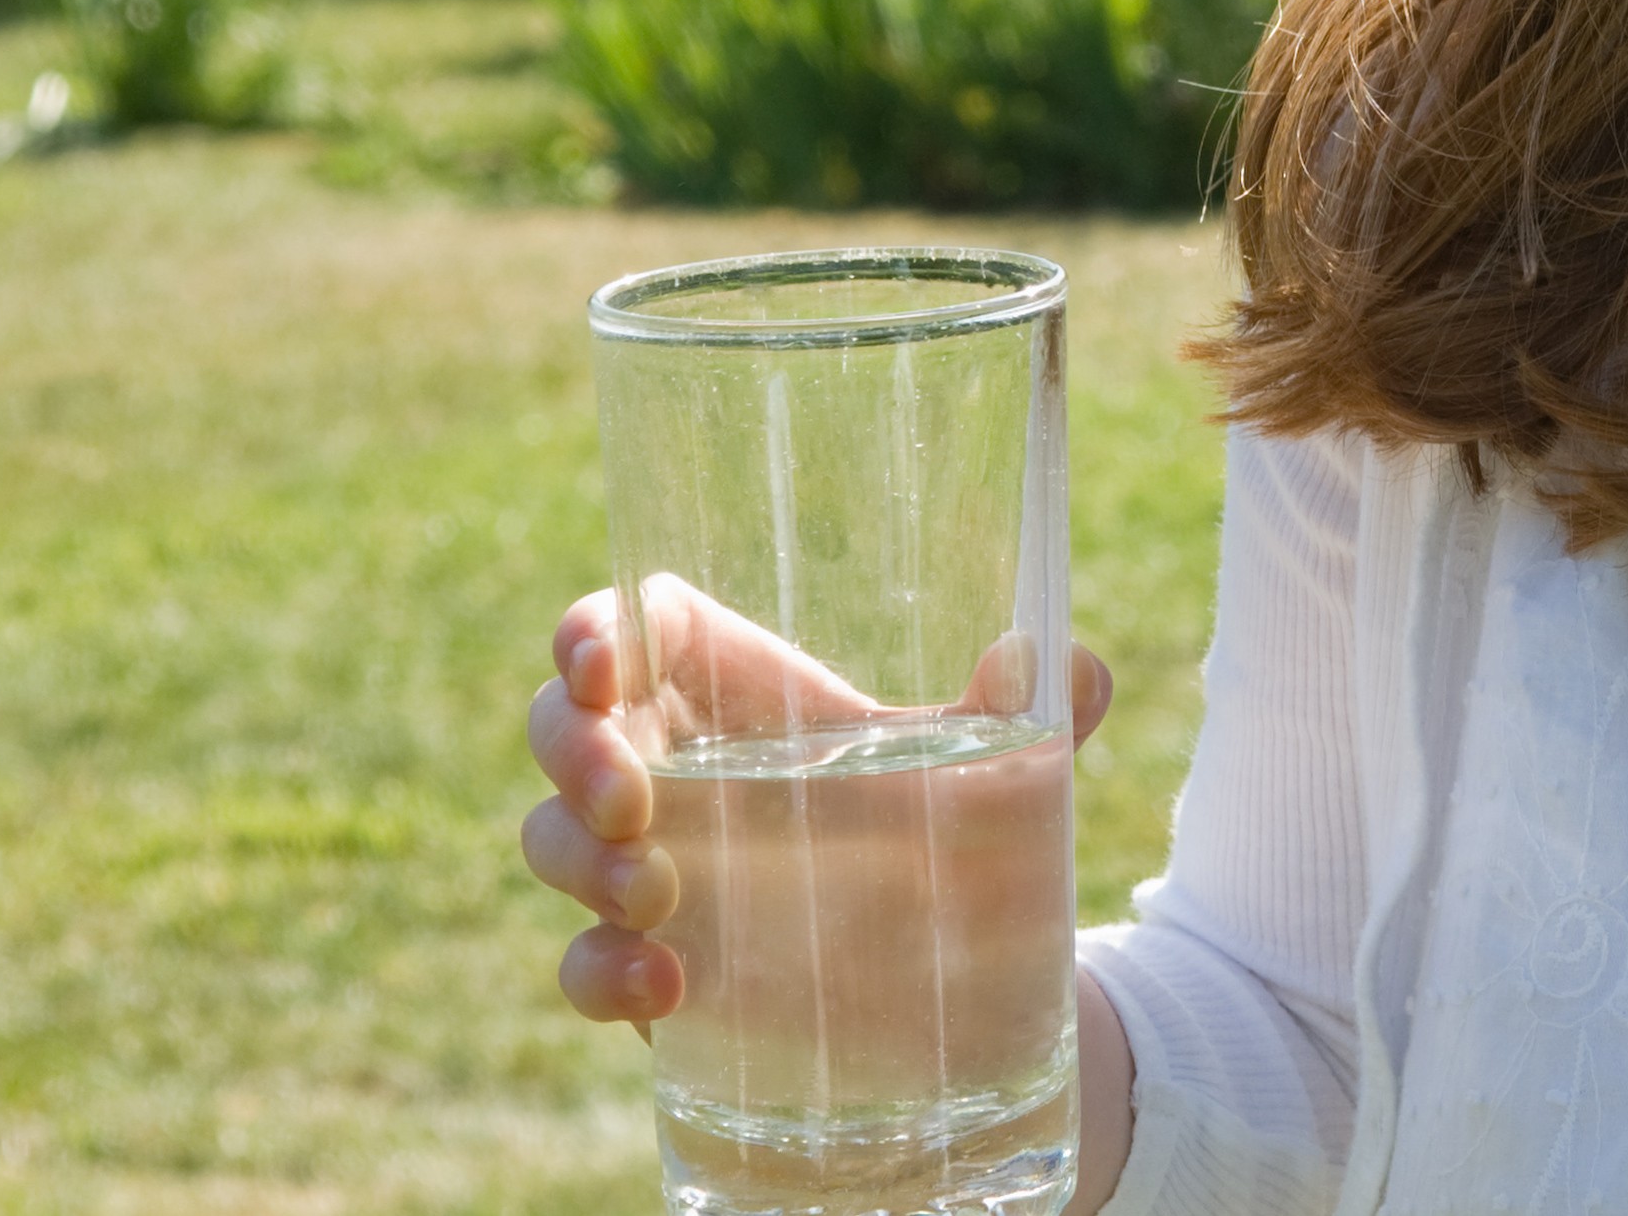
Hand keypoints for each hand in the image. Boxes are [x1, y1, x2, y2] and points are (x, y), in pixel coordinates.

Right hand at [519, 576, 1108, 1024]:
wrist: (985, 998)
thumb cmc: (973, 851)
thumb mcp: (1012, 778)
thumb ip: (1042, 717)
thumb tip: (1074, 669)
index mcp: (747, 699)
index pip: (640, 629)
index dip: (594, 629)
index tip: (600, 658)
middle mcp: (683, 777)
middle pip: (564, 726)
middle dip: (573, 749)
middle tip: (628, 794)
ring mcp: (656, 878)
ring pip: (552, 842)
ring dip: (581, 860)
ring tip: (660, 892)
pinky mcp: (656, 976)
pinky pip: (583, 968)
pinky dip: (602, 973)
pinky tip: (666, 985)